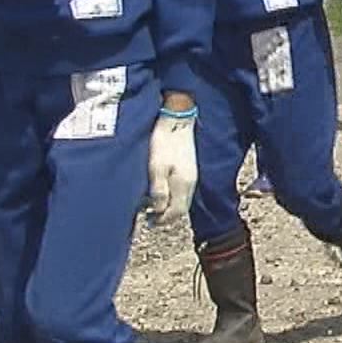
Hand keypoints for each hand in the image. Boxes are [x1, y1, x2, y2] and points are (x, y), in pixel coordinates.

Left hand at [146, 109, 197, 225]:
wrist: (176, 120)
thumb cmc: (163, 142)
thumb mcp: (156, 167)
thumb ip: (158, 190)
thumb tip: (158, 210)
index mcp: (183, 184)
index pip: (176, 212)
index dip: (163, 220)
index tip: (150, 222)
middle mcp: (190, 182)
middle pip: (181, 208)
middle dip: (167, 216)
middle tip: (151, 218)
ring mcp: (192, 175)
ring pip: (183, 200)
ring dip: (170, 207)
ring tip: (154, 207)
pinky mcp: (189, 168)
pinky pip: (183, 191)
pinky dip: (174, 197)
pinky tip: (163, 192)